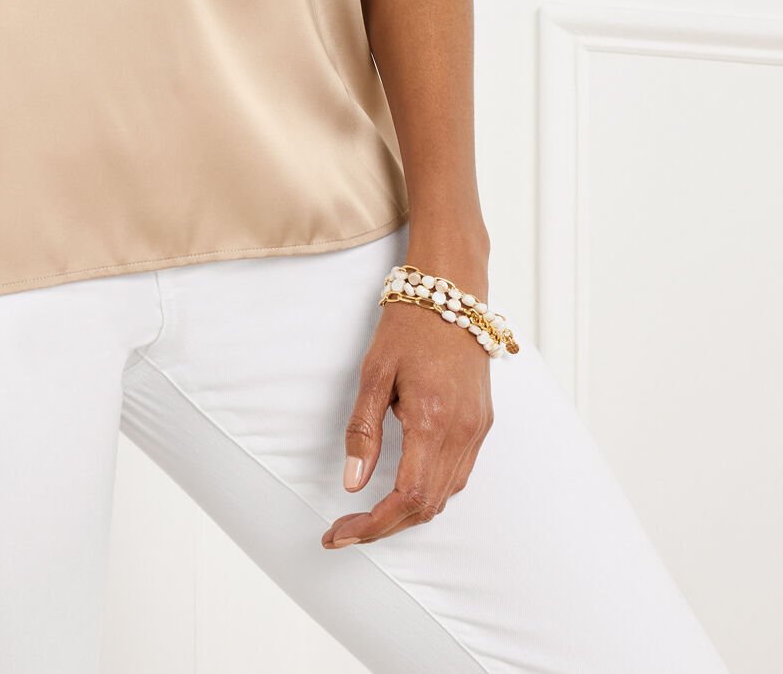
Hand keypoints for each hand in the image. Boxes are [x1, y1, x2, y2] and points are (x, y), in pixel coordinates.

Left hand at [321, 282, 493, 549]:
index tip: (341, 533)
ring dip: (408, 512)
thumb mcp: (374, 372)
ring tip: (369, 513)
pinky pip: (459, 473)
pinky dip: (430, 490)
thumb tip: (353, 483)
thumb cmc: (409, 326)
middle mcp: (463, 433)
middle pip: (428, 507)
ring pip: (446, 495)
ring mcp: (478, 430)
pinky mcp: (483, 423)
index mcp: (434, 422)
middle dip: (385, 526)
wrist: (452, 291)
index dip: (374, 525)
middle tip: (345, 528)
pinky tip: (405, 484)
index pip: (408, 499)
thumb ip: (363, 430)